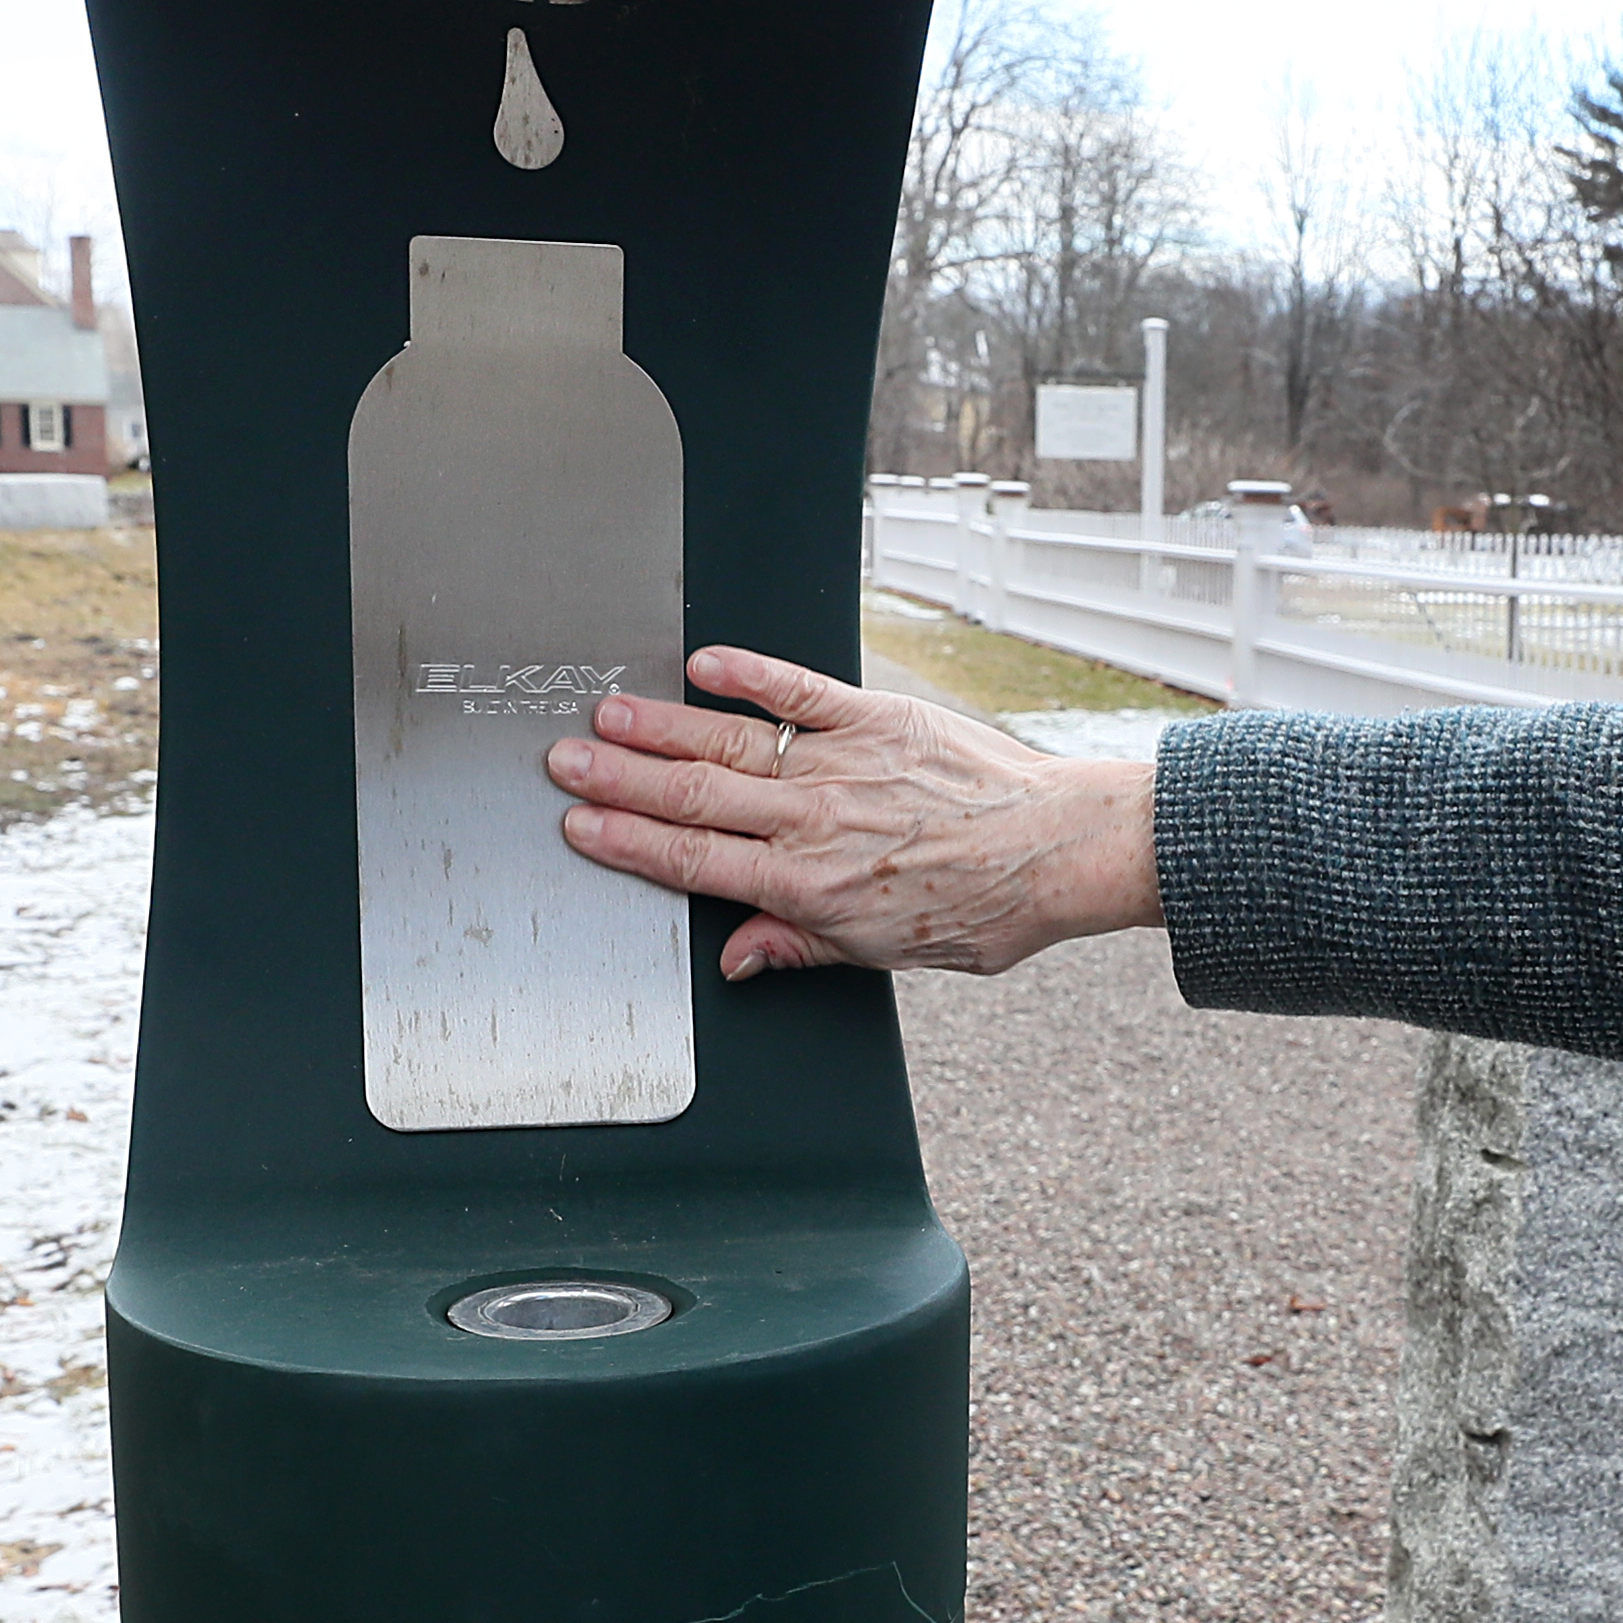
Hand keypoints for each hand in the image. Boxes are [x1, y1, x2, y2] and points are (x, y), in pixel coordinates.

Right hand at [548, 646, 1164, 979]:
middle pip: (695, 796)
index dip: (629, 842)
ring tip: (607, 712)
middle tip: (563, 759)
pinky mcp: (877, 716)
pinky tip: (704, 665)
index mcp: (810, 885)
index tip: (580, 826)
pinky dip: (749, 674)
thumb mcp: (885, 952)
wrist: (1058, 850)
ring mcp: (844, 764)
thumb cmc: (985, 906)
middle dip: (620, 779)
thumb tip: (736, 958)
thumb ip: (799, 946)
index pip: (696, 860)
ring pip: (731, 742)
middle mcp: (816, 820)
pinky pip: (800, 691)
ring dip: (661, 727)